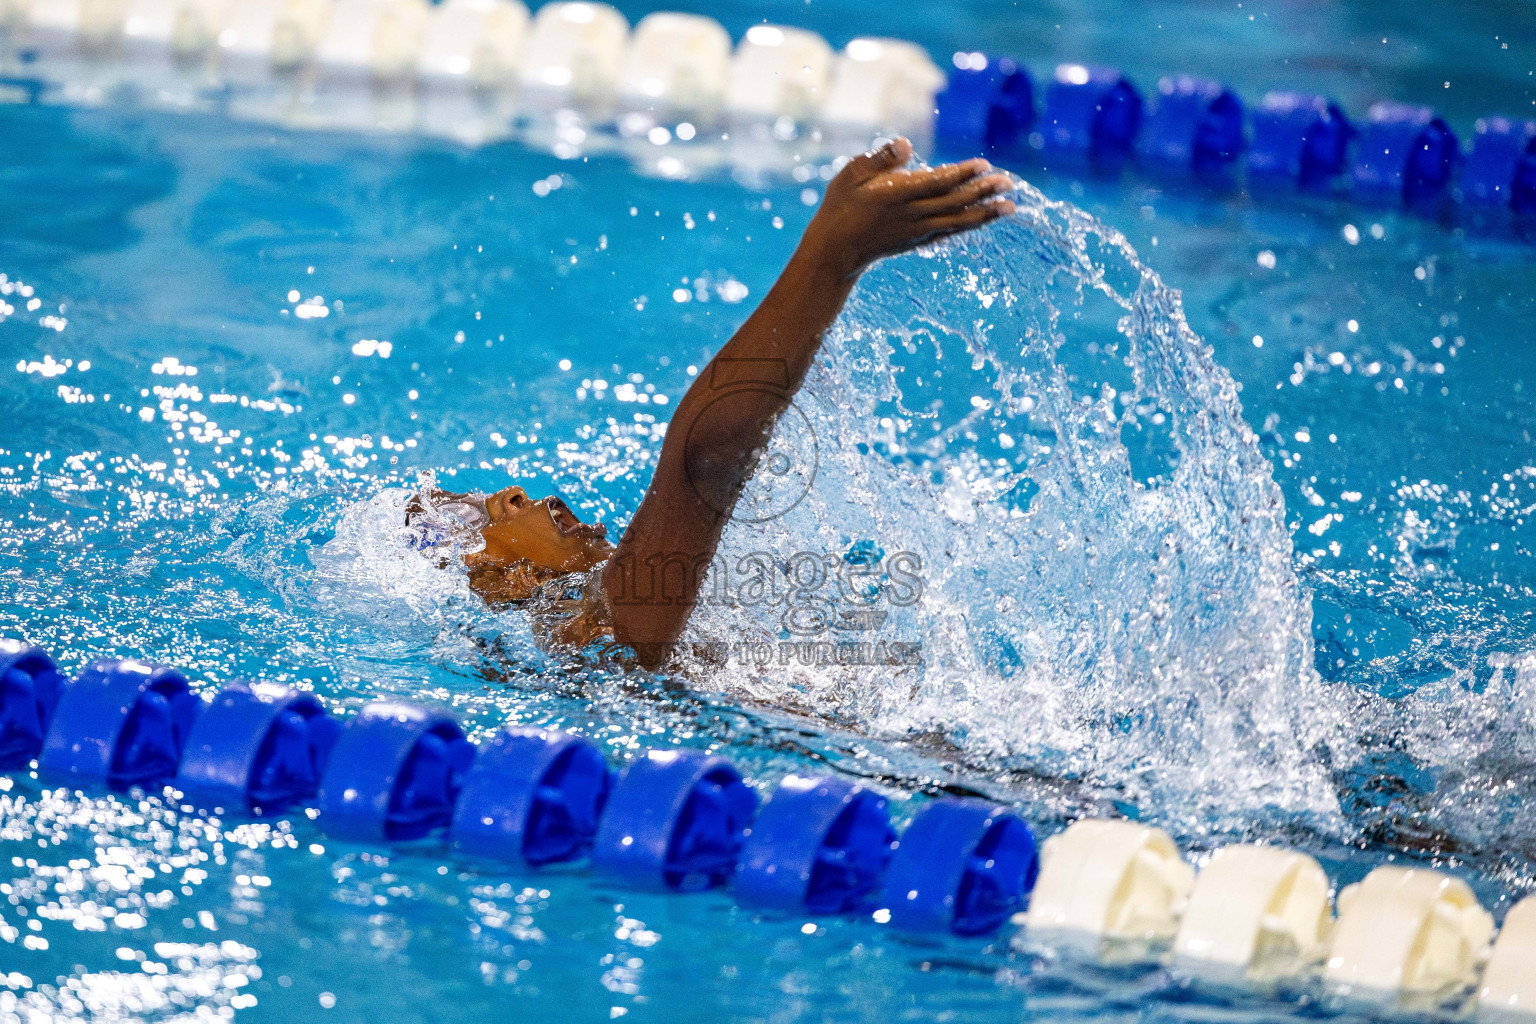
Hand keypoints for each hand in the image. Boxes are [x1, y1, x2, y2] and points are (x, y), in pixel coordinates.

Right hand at [798, 137, 1015, 280]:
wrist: (834, 252)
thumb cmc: (840, 207)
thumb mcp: (850, 175)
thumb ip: (879, 159)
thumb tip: (905, 142)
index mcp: (897, 196)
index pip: (936, 183)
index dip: (962, 174)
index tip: (985, 164)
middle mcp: (912, 216)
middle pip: (954, 202)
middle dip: (983, 192)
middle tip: (1010, 183)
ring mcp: (917, 232)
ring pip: (957, 221)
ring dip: (985, 213)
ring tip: (1010, 206)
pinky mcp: (917, 242)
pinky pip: (949, 232)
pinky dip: (969, 226)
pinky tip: (984, 220)